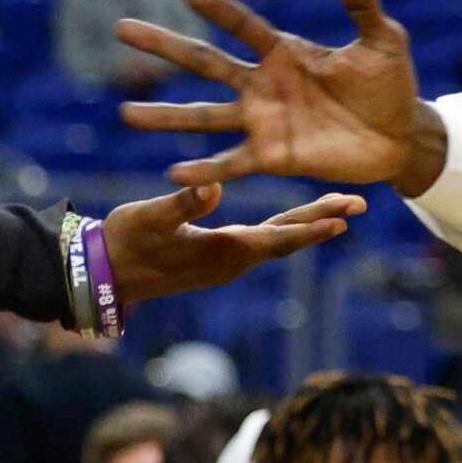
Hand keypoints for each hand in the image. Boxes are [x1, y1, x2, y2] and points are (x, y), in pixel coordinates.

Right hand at [103, 183, 364, 302]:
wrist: (104, 272)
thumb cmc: (124, 242)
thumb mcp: (151, 217)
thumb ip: (183, 203)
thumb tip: (214, 189)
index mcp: (223, 251)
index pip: (278, 238)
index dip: (311, 227)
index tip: (343, 217)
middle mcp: (233, 260)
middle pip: (288, 238)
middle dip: (323, 220)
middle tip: (358, 203)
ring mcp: (226, 261)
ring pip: (278, 240)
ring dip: (308, 223)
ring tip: (339, 208)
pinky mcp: (218, 256)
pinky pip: (262, 240)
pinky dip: (285, 227)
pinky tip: (296, 217)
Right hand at [119, 0, 445, 192]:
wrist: (402, 136)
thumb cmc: (392, 84)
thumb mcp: (382, 40)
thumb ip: (361, 4)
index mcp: (285, 52)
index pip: (243, 25)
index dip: (219, 10)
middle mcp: (263, 84)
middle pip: (204, 62)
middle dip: (164, 46)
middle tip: (121, 28)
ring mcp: (263, 122)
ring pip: (204, 116)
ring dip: (166, 116)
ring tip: (125, 111)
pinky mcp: (273, 156)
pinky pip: (231, 163)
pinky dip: (203, 171)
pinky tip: (173, 174)